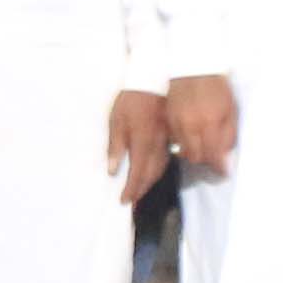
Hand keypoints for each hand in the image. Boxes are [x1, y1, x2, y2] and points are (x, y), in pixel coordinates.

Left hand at [109, 87, 167, 206]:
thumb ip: (115, 147)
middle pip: (151, 175)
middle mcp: (157, 146)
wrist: (151, 81)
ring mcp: (166, 141)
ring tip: (140, 192)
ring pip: (160, 169)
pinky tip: (153, 173)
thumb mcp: (116, 122)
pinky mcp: (170, 136)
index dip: (131, 190)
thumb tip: (112, 171)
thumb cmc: (130, 101)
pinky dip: (158, 171)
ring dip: (150, 183)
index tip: (124, 201)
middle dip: (141, 190)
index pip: (137, 173)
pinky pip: (166, 159)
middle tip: (132, 202)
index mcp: (142, 143)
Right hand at [164, 72, 239, 178]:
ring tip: (203, 145)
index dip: (219, 167)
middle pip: (196, 157)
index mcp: (209, 123)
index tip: (224, 171)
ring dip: (194, 153)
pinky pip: (175, 140)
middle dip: (206, 160)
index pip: (213, 156)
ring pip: (183, 151)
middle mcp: (191, 125)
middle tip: (214, 157)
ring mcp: (177, 122)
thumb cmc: (217, 87)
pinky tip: (191, 136)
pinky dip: (183, 143)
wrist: (194, 66)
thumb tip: (226, 157)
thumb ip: (228, 135)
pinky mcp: (168, 118)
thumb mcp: (230, 110)